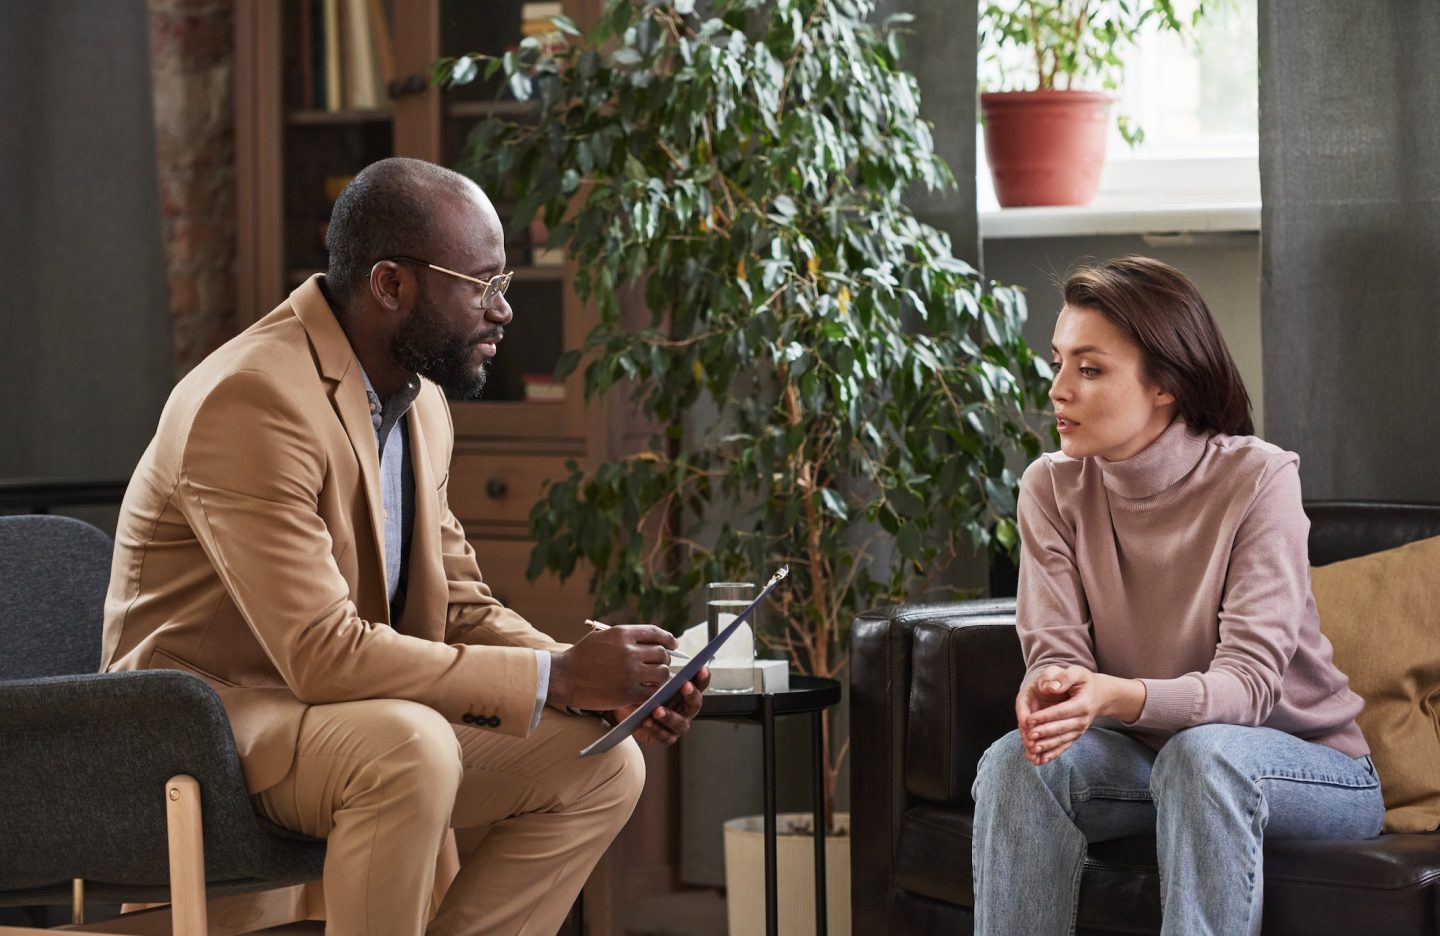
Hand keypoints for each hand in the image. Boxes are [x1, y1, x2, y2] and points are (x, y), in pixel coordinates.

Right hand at [548, 624, 675, 710]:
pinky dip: (654, 692)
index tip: (673, 644)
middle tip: (660, 665)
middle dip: (663, 659)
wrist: (564, 677)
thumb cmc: (581, 656)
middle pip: (662, 654)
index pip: (655, 633)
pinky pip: (653, 692)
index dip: (668, 638)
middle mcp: (629, 651)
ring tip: (654, 679)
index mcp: (623, 634)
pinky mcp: (629, 692)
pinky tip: (649, 692)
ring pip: (662, 673)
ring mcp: (630, 672)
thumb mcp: (602, 636)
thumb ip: (625, 636)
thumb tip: (649, 638)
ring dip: (661, 676)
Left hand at [614, 665, 710, 745]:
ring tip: (657, 710)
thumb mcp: (650, 679)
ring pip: (680, 723)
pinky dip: (656, 729)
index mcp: (686, 693)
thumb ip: (659, 672)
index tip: (701, 668)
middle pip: (695, 703)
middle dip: (691, 694)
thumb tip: (665, 658)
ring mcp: (678, 725)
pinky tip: (647, 721)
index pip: (700, 684)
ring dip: (670, 716)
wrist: (628, 711)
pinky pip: (664, 736)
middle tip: (685, 686)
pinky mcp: (666, 737)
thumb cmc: (643, 692)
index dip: (703, 677)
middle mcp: (686, 710)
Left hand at [1015, 666, 1145, 765]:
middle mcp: (1083, 719)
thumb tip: (1051, 687)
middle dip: (1044, 733)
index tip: (1029, 720)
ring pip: (1062, 740)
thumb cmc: (1084, 681)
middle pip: (1061, 728)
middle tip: (1028, 737)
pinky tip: (1041, 760)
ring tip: (1032, 751)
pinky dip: (1053, 753)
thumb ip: (1064, 677)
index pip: (1061, 711)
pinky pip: (1064, 746)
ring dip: (1047, 747)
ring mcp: (1080, 729)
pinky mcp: (1076, 735)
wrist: (1101, 695)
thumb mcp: (1076, 672)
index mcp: (1082, 703)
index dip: (1045, 716)